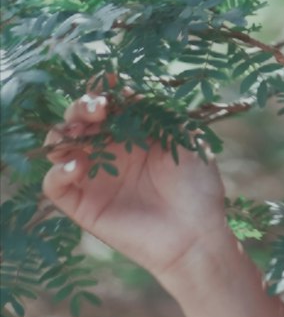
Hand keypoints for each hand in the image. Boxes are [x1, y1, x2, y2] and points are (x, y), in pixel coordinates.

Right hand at [42, 81, 227, 285]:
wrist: (196, 234)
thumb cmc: (197, 185)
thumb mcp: (184, 138)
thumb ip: (157, 113)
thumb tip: (130, 91)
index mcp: (133, 131)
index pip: (108, 102)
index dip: (104, 89)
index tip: (111, 81)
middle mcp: (109, 150)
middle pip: (78, 118)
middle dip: (82, 105)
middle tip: (98, 108)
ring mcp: (93, 177)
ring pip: (59, 145)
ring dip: (64, 131)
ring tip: (83, 131)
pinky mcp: (82, 205)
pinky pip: (54, 184)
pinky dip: (58, 171)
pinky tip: (79, 164)